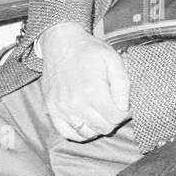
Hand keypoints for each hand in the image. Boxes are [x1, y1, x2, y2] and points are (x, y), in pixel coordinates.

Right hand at [39, 23, 130, 141]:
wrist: (61, 43)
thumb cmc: (89, 50)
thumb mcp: (113, 60)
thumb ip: (122, 85)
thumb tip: (125, 107)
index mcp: (93, 90)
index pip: (116, 118)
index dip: (124, 112)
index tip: (123, 104)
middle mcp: (75, 103)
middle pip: (103, 128)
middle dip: (112, 120)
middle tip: (113, 107)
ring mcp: (61, 108)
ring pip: (86, 133)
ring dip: (97, 126)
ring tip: (99, 113)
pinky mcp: (51, 109)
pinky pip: (66, 133)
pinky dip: (78, 132)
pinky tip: (86, 122)